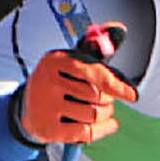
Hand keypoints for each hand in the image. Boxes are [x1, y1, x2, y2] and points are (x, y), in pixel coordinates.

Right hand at [15, 31, 134, 146]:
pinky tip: (107, 124)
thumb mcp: (72, 62)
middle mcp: (48, 82)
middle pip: (98, 96)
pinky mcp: (48, 129)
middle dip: (108, 99)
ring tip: (100, 110)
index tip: (132, 95)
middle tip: (104, 99)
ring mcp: (46, 107)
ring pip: (94, 115)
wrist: (27, 110)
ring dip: (105, 114)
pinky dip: (103, 129)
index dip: (117, 85)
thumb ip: (96, 47)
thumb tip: (119, 27)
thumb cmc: (58, 82)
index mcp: (55, 60)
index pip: (93, 72)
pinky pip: (87, 133)